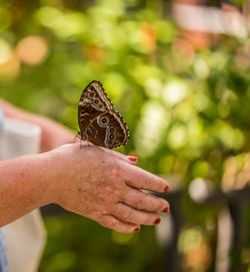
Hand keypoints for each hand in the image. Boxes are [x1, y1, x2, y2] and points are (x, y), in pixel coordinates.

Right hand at [45, 144, 169, 232]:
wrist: (50, 176)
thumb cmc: (73, 157)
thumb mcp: (97, 149)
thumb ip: (119, 157)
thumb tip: (136, 160)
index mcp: (117, 170)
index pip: (146, 180)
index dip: (158, 184)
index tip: (166, 187)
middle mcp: (115, 188)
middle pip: (143, 200)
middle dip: (157, 204)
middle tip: (167, 207)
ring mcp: (105, 203)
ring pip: (133, 214)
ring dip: (148, 217)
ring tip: (158, 219)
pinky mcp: (95, 213)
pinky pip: (115, 223)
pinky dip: (127, 227)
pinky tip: (136, 228)